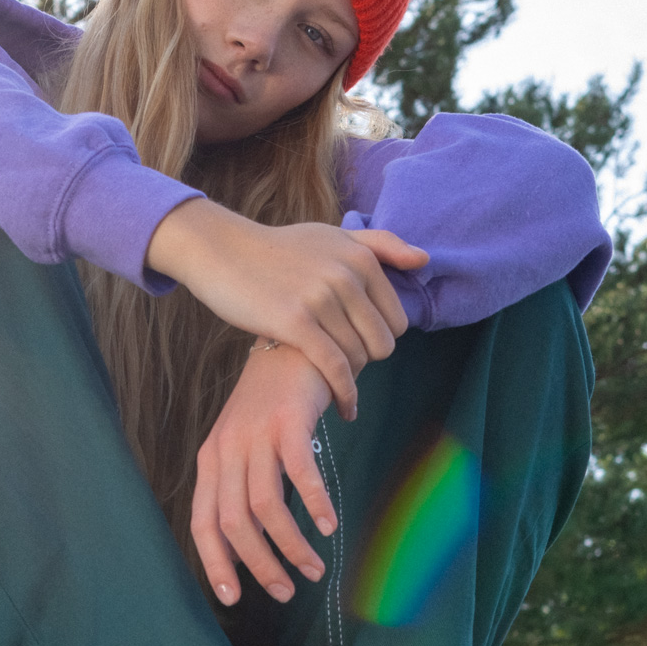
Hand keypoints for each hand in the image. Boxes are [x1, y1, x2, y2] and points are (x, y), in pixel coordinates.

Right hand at [145, 201, 428, 417]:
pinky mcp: (295, 322)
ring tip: (333, 382)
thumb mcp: (331, 237)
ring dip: (350, 379)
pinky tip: (341, 408)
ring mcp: (321, 298)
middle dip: (366, 361)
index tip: (358, 348)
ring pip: (359, 359)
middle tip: (343, 366)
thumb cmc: (278, 249)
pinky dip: (344, 394)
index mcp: (360, 258)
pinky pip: (335, 368)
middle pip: (382, 343)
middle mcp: (346, 276)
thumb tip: (424, 260)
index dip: (378, 340)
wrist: (222, 252)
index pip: (396, 320)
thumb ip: (380, 245)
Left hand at [191, 341, 340, 605]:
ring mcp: (256, 434)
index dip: (216, 564)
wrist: (293, 344)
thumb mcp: (246, 450)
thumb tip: (250, 550)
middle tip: (285, 591)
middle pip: (234, 523)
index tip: (234, 598)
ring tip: (313, 568)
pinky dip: (315, 503)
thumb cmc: (273, 406)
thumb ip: (243, 492)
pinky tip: (328, 525)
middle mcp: (227, 449)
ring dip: (291, 545)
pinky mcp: (288, 421)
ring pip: (265, 505)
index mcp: (211, 461)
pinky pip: (300, 472)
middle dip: (259, 565)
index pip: (204, 523)